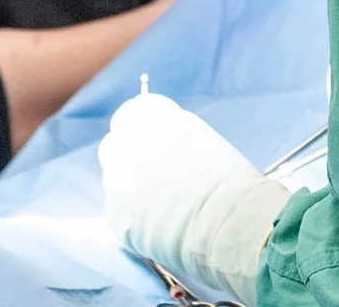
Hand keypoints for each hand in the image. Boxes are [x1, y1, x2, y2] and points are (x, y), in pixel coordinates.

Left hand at [99, 92, 288, 303]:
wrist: (223, 222)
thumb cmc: (224, 178)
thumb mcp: (197, 137)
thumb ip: (170, 134)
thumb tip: (160, 144)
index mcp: (148, 117)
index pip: (131, 115)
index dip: (142, 131)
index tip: (151, 143)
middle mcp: (124, 144)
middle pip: (115, 146)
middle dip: (129, 157)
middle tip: (154, 176)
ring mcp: (116, 182)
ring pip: (114, 180)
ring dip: (131, 187)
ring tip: (162, 204)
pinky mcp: (115, 217)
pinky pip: (119, 211)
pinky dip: (134, 216)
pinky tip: (159, 223)